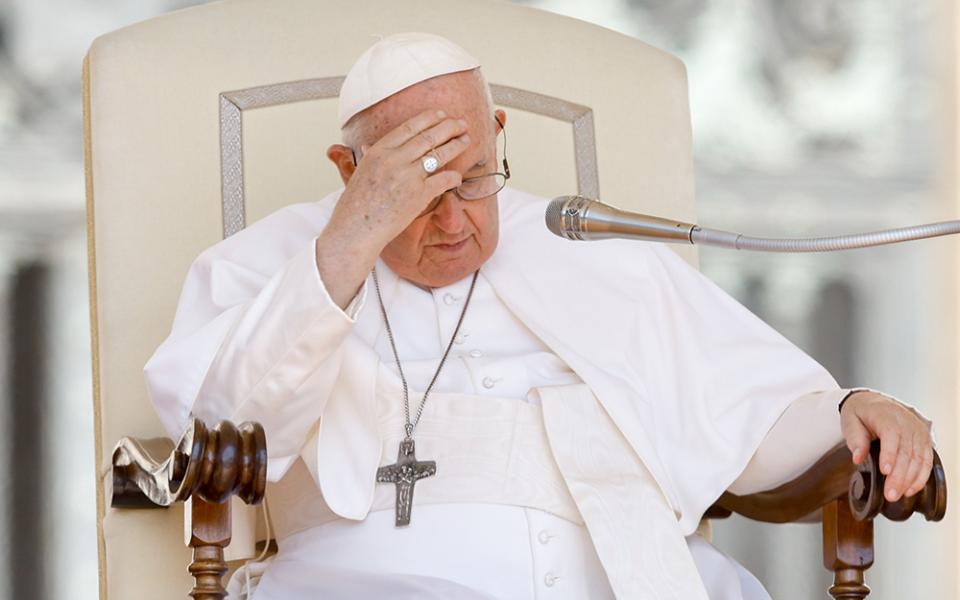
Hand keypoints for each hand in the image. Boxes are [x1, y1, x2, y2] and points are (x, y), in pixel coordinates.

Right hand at [330, 109, 469, 246]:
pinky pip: (444, 179)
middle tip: (462, 123)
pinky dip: (454, 177)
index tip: (441, 115)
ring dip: (456, 145)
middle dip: (448, 127)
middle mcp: (394, 159)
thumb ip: (370, 158)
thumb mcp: (359, 173)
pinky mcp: (419, 195)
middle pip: (428, 136)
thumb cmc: (355, 206)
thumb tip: (369, 146)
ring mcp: (408, 176)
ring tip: (466, 140)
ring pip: (439, 154)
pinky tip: (459, 177)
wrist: (355, 230)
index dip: (429, 119)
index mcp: (378, 150)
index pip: (409, 127)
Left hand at [840, 391, 933, 501]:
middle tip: (890, 494)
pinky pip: (926, 460)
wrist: (873, 402)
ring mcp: (918, 431)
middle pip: (907, 451)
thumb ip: (855, 439)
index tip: (884, 471)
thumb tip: (858, 458)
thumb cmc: (861, 413)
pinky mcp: (924, 440)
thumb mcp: (850, 421)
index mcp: (887, 415)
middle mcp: (907, 422)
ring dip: (910, 480)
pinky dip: (920, 477)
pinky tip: (911, 489)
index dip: (889, 454)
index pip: (891, 435)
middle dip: (899, 476)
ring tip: (897, 495)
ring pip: (919, 459)